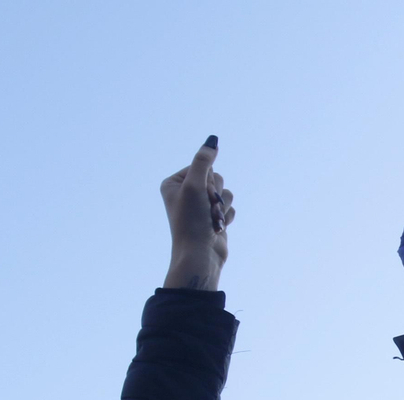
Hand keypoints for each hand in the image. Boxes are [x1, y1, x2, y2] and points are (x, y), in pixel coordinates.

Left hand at [161, 136, 234, 289]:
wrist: (200, 255)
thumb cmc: (192, 221)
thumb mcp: (195, 185)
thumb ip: (203, 161)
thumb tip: (213, 140)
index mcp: (173, 183)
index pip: (202, 166)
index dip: (206, 181)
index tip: (198, 198)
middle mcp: (185, 193)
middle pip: (215, 178)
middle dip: (215, 195)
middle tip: (205, 211)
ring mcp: (200, 206)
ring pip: (225, 192)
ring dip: (222, 207)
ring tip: (211, 222)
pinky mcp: (213, 217)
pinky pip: (229, 207)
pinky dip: (226, 217)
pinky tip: (217, 229)